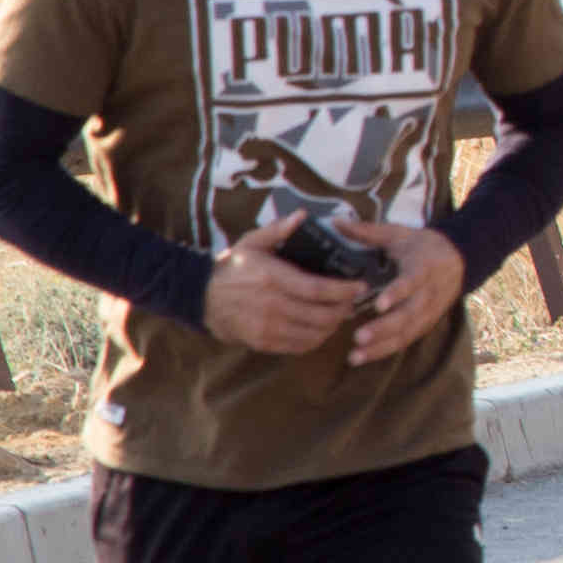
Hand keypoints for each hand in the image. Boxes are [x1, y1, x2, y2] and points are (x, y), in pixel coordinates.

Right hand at [202, 215, 372, 355]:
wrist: (201, 297)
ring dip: (333, 326)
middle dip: (344, 309)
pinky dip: (317, 339)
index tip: (361, 286)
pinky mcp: (263, 343)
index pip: (318, 289)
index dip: (344, 290)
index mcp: (273, 278)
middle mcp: (272, 305)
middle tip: (352, 301)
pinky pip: (300, 346)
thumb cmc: (232, 267)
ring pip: (314, 333)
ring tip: (339, 314)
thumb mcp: (251, 242)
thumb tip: (303, 216)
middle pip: (322, 315)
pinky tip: (321, 328)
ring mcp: (267, 327)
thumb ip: (278, 230)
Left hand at [346, 225, 466, 364]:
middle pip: (409, 315)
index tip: (378, 305)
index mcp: (424, 267)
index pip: (412, 283)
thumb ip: (368, 231)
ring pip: (408, 333)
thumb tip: (336, 222)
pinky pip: (407, 340)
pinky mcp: (426, 323)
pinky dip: (386, 350)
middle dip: (384, 328)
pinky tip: (365, 357)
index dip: (397, 294)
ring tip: (356, 355)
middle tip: (358, 337)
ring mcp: (430, 311)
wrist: (460, 259)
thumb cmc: (422, 246)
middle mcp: (429, 293)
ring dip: (382, 346)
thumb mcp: (399, 234)